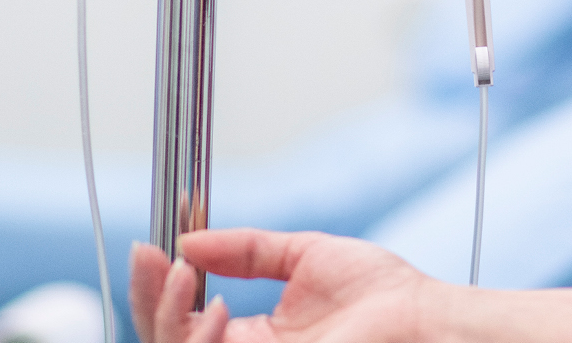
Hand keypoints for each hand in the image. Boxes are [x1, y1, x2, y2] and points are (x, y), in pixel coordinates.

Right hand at [131, 230, 445, 342]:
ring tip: (182, 274)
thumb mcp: (304, 255)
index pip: (184, 320)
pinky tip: (219, 309)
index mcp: (253, 338)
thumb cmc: (383, 294)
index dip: (157, 287)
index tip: (149, 246)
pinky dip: (201, 340)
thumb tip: (190, 239)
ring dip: (166, 316)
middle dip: (147, 299)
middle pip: (167, 340)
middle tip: (147, 256)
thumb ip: (247, 249)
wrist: (423, 319)